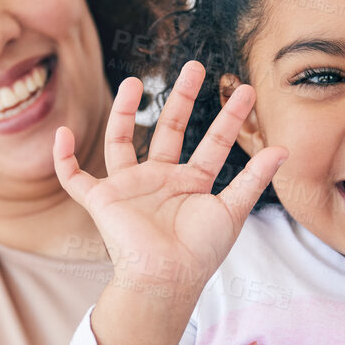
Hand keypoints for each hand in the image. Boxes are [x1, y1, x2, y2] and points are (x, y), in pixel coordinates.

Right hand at [54, 61, 287, 299]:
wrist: (167, 278)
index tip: (246, 91)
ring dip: (122, 112)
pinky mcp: (102, 200)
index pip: (213, 142)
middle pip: (169, 129)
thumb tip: (284, 148)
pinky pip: (73, 177)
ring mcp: (129, 188)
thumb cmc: (199, 252)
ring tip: (131, 81)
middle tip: (195, 66)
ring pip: (119, 141)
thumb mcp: (233, 210)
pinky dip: (63, 159)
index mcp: (191, 183)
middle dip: (182, 98)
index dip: (230, 118)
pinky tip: (61, 134)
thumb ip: (254, 178)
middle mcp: (159, 180)